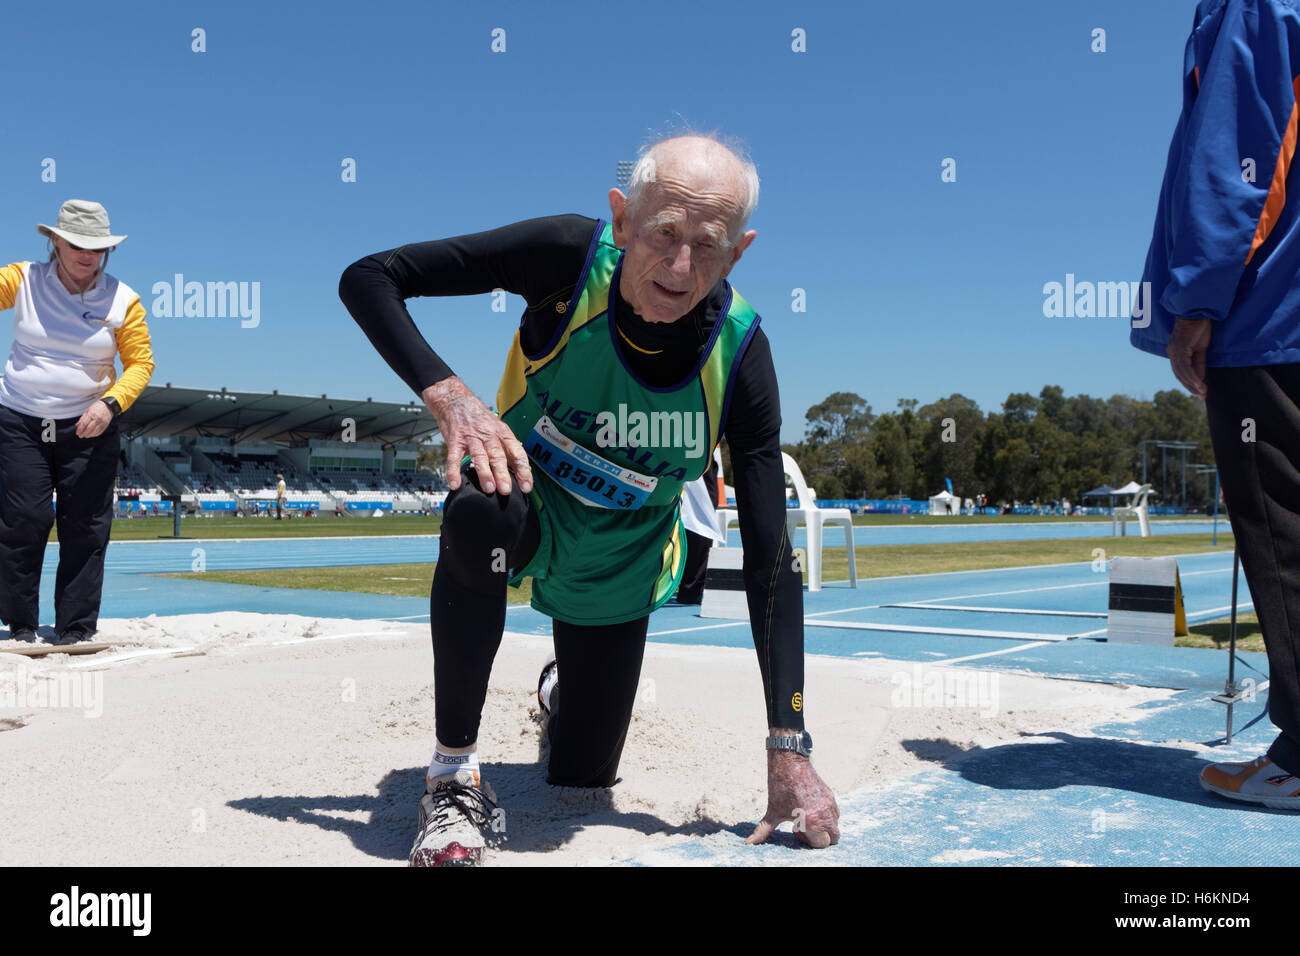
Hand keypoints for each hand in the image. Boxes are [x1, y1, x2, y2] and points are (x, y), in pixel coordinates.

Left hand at [75, 400, 112, 438]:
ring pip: (94, 432)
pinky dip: (94, 435)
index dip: (80, 429)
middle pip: (89, 429)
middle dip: (83, 433)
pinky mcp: (105, 425)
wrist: (108, 406)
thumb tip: (78, 425)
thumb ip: (82, 418)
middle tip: (80, 435)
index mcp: (91, 414)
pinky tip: (91, 435)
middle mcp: (97, 419)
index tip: (77, 432)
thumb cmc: (97, 407)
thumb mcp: (88, 410)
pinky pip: (99, 432)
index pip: (84, 424)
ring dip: (89, 435)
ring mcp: (102, 423)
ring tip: (85, 436)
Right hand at [422, 377, 531, 495]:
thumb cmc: (479, 419)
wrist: (456, 401)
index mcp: (502, 432)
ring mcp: (471, 436)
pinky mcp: (455, 439)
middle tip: (506, 490)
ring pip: (480, 456)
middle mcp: (488, 434)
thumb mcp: (497, 429)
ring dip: (485, 473)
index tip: (526, 486)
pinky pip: (454, 457)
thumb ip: (506, 448)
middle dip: (503, 473)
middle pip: (498, 455)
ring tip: (489, 488)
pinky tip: (455, 483)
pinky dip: (453, 471)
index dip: (523, 470)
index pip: (516, 452)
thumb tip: (520, 470)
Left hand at [746, 743, 839, 848]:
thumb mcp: (772, 812)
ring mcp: (830, 804)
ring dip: (825, 826)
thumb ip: (762, 831)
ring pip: (835, 824)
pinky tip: (811, 807)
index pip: (821, 844)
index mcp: (812, 821)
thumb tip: (749, 842)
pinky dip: (827, 815)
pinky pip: (835, 812)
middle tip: (805, 828)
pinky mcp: (831, 795)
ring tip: (808, 816)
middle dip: (821, 837)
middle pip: (833, 838)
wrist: (790, 762)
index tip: (797, 831)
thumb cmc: (780, 788)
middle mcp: (825, 814)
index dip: (809, 841)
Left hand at [1166, 317, 1211, 397]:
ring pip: (1182, 372)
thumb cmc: (1199, 329)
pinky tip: (1199, 383)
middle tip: (1202, 396)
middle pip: (1180, 375)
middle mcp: (1172, 353)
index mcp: (1176, 354)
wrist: (1198, 313)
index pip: (1181, 373)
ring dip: (1192, 384)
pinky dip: (1192, 376)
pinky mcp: (1180, 348)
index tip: (1200, 392)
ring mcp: (1175, 351)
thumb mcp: (1201, 349)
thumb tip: (1200, 379)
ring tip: (1203, 392)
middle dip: (1191, 387)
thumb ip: (1199, 364)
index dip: (1189, 383)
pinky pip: (1185, 366)